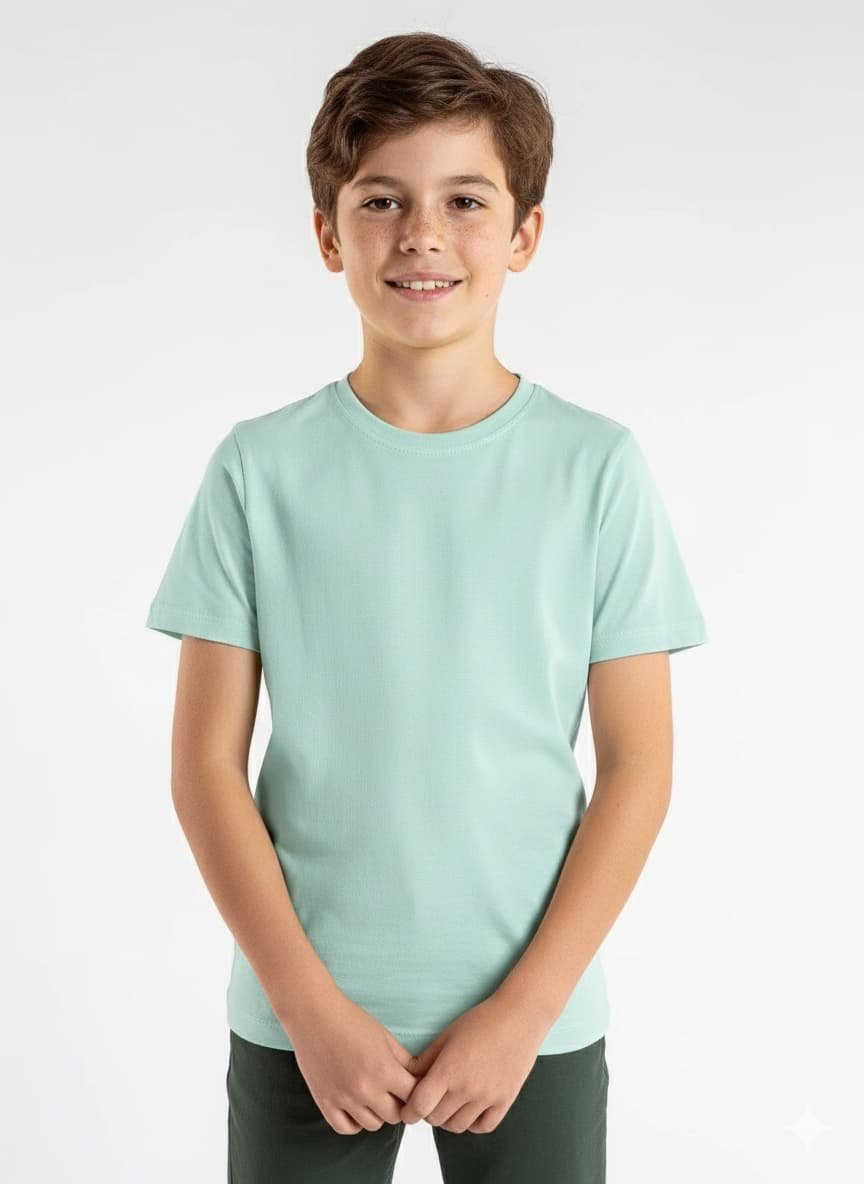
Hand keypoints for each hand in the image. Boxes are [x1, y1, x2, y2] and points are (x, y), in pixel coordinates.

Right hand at [286, 991, 421, 1135]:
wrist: (314, 1015)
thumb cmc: (351, 1020)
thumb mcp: (384, 1036)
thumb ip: (404, 1060)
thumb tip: (419, 1078)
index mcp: (384, 1070)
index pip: (413, 1096)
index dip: (415, 1091)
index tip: (410, 1087)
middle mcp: (366, 1089)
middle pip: (395, 1115)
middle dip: (398, 1104)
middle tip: (393, 1093)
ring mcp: (344, 1098)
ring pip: (373, 1125)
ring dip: (377, 1113)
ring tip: (374, 1097)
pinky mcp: (325, 1102)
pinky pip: (345, 1128)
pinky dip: (354, 1122)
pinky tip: (356, 1107)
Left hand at [398, 994, 548, 1133]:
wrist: (518, 1018)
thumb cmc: (481, 1021)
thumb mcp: (447, 1036)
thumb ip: (425, 1060)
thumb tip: (407, 1077)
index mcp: (448, 1071)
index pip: (420, 1106)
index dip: (410, 1111)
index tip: (409, 1109)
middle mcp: (467, 1089)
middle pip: (436, 1119)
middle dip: (428, 1112)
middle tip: (430, 1100)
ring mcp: (487, 1098)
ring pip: (458, 1126)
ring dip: (449, 1119)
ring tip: (449, 1103)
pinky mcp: (505, 1101)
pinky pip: (483, 1127)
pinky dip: (472, 1123)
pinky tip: (470, 1109)